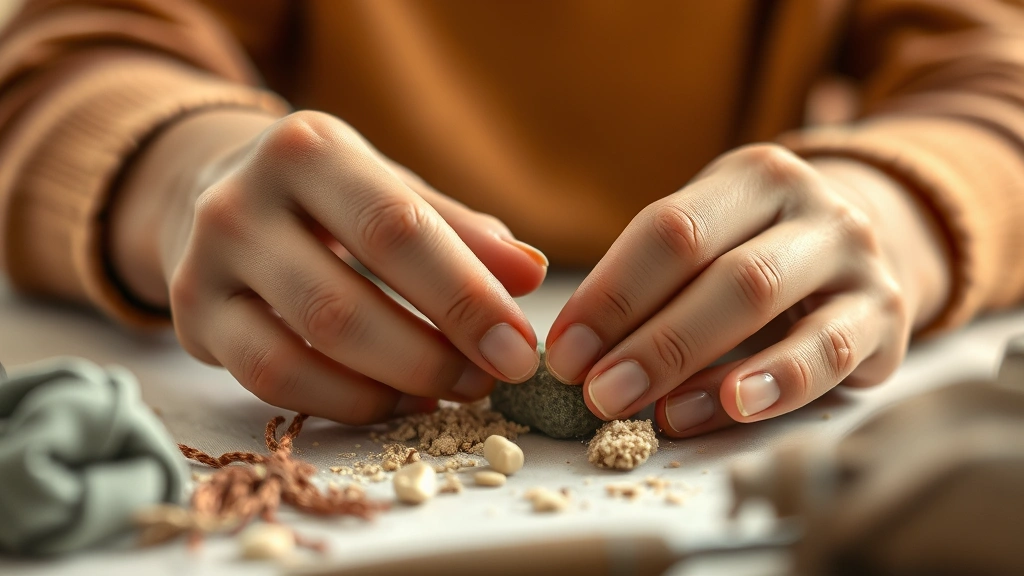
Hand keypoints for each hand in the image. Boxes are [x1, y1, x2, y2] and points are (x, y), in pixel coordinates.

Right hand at [111, 110, 546, 422]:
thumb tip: (529, 275)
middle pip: (344, 303)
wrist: (211, 193)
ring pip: (304, 349)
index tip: (517, 349)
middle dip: (431, 356)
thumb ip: (460, 230)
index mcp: (308, 149)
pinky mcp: (192, 320)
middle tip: (488, 380)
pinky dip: (345, 402)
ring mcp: (204, 265)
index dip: (464, 298)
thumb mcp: (393, 189)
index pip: (396, 230)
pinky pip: (271, 381)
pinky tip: (394, 401)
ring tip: (448, 391)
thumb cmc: (329, 197)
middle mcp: (241, 202)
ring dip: (391, 385)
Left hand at [544, 144, 949, 436]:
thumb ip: (656, 285)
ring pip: (765, 302)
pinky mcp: (887, 314)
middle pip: (716, 269)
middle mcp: (810, 204)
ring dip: (696, 363)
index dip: (611, 294)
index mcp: (751, 177)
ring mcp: (855, 256)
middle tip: (596, 392)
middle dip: (647, 338)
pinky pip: (828, 352)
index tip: (565, 352)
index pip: (668, 230)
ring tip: (651, 412)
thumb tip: (582, 357)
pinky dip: (776, 383)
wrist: (866, 250)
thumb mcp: (715, 240)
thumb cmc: (760, 251)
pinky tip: (732, 407)